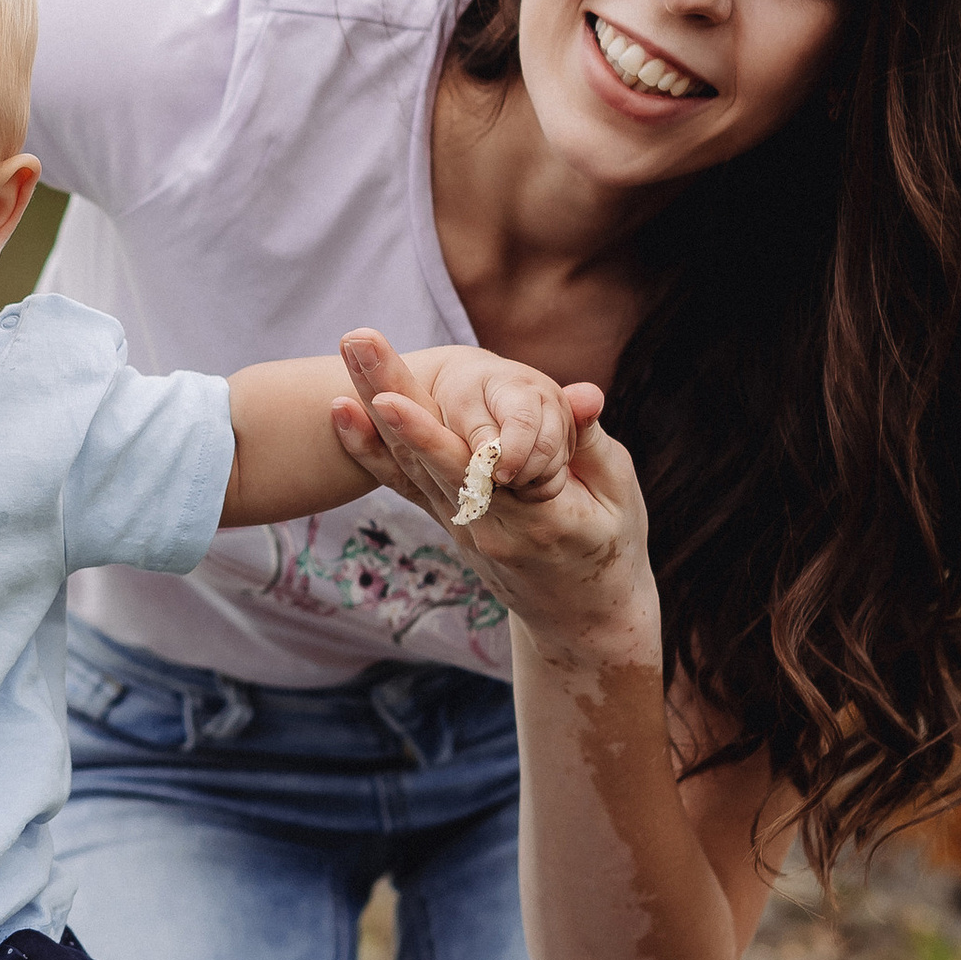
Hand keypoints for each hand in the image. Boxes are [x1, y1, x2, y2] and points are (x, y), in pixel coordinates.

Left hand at [330, 330, 659, 669]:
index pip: (476, 471)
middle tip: (356, 342)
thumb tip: (585, 395)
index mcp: (537, 519)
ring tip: (351, 347)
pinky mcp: (449, 520)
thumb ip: (591, 443)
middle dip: (388, 392)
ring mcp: (461, 526)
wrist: (580, 617)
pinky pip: (406, 482)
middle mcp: (487, 526)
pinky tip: (341, 411)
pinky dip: (371, 447)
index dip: (429, 437)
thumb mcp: (619, 494)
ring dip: (374, 402)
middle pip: (427, 453)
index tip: (388, 399)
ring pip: (410, 462)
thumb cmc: (611, 545)